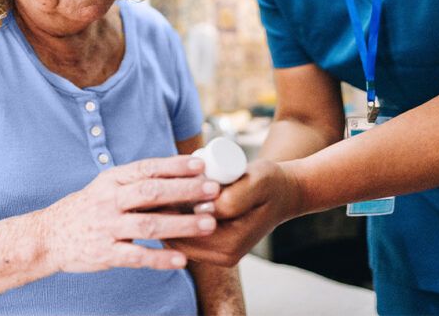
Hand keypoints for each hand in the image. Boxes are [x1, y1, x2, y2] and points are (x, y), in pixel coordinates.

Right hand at [39, 155, 220, 272]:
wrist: (49, 236)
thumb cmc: (88, 209)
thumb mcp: (108, 187)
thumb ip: (138, 182)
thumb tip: (181, 175)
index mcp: (113, 180)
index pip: (147, 168)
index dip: (175, 166)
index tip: (201, 164)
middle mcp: (110, 200)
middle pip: (151, 192)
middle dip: (185, 190)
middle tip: (213, 191)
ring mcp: (107, 227)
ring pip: (148, 224)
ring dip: (181, 224)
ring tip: (208, 225)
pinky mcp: (105, 253)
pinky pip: (136, 256)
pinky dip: (160, 259)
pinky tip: (182, 260)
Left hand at [166, 159, 301, 266]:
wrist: (283, 193)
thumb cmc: (269, 183)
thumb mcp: (256, 182)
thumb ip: (232, 198)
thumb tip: (202, 209)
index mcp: (230, 245)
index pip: (184, 231)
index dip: (168, 207)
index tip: (160, 184)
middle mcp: (223, 257)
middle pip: (175, 238)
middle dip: (163, 213)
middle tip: (155, 185)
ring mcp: (217, 255)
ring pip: (176, 238)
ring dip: (167, 215)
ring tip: (162, 189)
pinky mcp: (213, 247)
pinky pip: (184, 236)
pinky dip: (175, 217)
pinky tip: (173, 196)